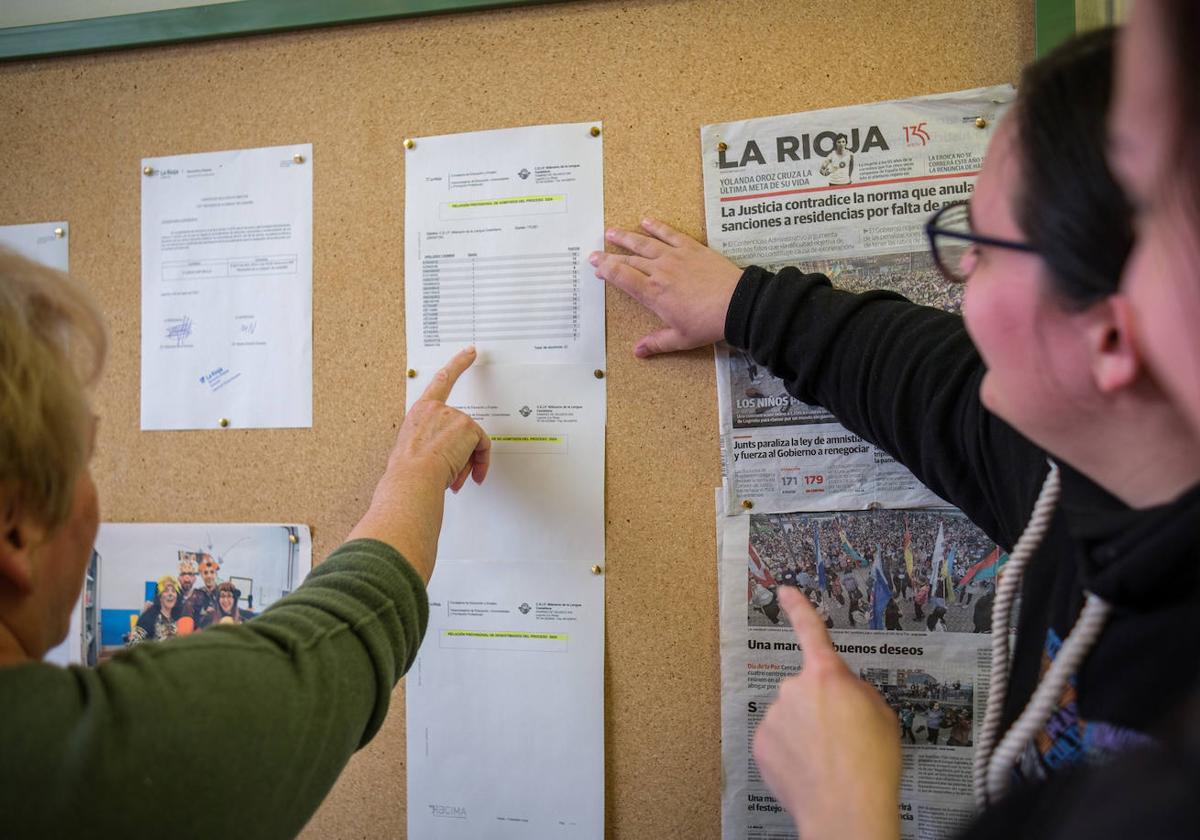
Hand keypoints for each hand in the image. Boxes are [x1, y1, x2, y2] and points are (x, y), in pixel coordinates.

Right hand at [348, 347, 490, 579]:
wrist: (408, 487)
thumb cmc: (401, 483)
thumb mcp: (408, 463)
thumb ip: (421, 459)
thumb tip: (424, 487)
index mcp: (417, 416)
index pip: (439, 383)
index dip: (456, 365)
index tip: (470, 351)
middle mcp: (433, 411)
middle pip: (463, 428)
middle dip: (464, 454)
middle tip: (455, 478)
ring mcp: (450, 416)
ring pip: (473, 441)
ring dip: (469, 463)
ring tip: (454, 481)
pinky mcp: (465, 426)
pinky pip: (483, 445)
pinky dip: (481, 463)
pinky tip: (468, 478)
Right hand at [589, 217, 742, 356]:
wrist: (736, 304)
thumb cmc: (708, 323)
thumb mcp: (680, 338)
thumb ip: (656, 342)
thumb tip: (637, 351)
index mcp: (653, 293)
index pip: (622, 277)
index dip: (606, 270)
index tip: (596, 267)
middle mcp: (659, 271)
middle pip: (628, 260)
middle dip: (609, 256)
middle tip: (595, 253)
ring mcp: (675, 257)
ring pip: (644, 243)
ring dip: (626, 237)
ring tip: (612, 232)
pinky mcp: (691, 248)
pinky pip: (670, 234)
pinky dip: (657, 227)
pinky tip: (646, 221)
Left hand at [752, 587, 900, 839]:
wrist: (847, 809)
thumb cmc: (872, 764)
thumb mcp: (882, 715)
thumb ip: (856, 691)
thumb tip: (842, 690)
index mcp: (828, 676)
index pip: (811, 632)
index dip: (798, 608)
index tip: (784, 591)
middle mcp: (794, 688)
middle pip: (806, 690)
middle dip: (820, 707)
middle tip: (842, 737)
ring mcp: (774, 716)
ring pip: (789, 717)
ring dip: (804, 732)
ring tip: (829, 759)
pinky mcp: (761, 744)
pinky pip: (777, 741)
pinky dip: (790, 753)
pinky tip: (809, 769)